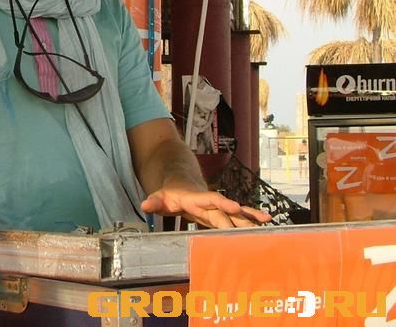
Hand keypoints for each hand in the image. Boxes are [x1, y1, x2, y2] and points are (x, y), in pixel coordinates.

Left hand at [140, 188, 271, 228]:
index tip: (234, 206)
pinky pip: (236, 217)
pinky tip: (265, 222)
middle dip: (238, 220)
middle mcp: (210, 202)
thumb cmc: (171, 192)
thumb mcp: (160, 196)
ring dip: (249, 217)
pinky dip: (249, 218)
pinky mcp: (220, 214)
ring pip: (235, 213)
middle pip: (226, 212)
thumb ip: (154, 202)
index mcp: (197, 198)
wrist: (180, 180)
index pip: (211, 200)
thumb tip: (145, 205)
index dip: (222, 203)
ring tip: (266, 221)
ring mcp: (216, 207)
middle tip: (253, 230)